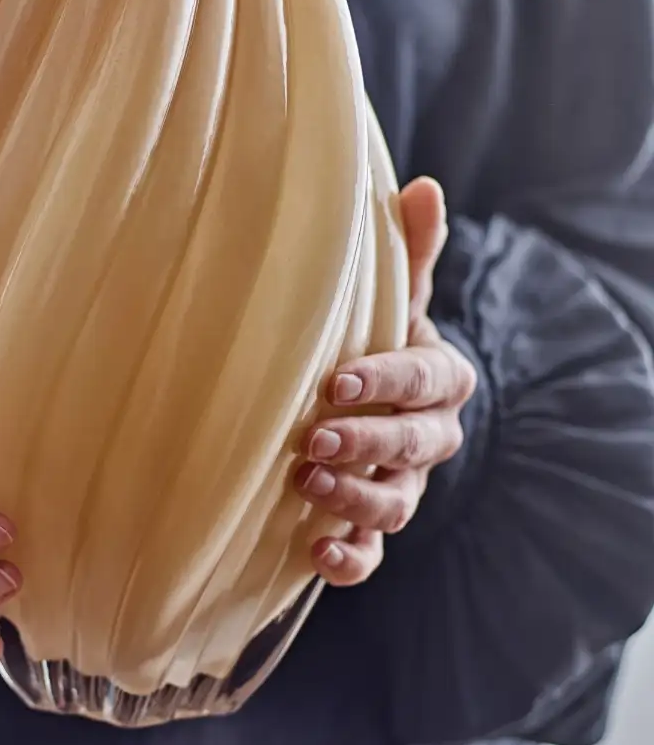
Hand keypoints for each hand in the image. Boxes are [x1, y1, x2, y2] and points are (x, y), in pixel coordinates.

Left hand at [295, 178, 477, 585]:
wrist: (366, 406)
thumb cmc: (371, 342)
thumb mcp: (389, 300)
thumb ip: (405, 254)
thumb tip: (421, 186)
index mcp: (437, 378)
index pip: (424, 379)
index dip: (387, 382)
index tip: (337, 382)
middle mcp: (428, 438)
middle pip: (414, 445)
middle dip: (368, 442)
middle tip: (314, 439)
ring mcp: (402, 485)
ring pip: (396, 503)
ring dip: (355, 498)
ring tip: (306, 486)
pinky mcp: (371, 526)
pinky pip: (373, 552)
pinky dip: (351, 558)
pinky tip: (319, 554)